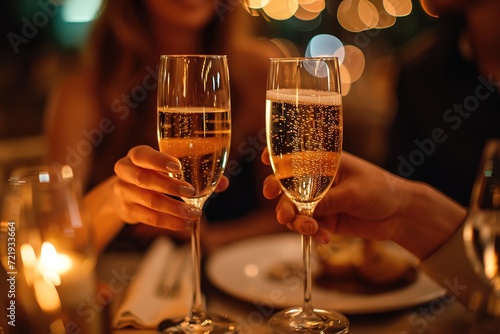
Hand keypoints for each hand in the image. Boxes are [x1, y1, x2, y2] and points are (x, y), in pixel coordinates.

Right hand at [113, 145, 228, 229]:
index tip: (177, 167)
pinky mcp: (127, 210)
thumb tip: (223, 184)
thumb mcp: (168, 168)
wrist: (126, 192)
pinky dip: (168, 222)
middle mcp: (126, 171)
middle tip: (191, 193)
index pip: (143, 155)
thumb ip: (196, 172)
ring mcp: (123, 191)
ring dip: (172, 209)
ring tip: (193, 214)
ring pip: (148, 201)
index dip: (159, 161)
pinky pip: (148, 218)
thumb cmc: (154, 175)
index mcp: (137, 155)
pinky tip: (183, 223)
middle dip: (169, 187)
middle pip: (144, 179)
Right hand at [262, 148, 405, 243]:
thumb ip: (327, 201)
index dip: (277, 156)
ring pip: (295, 211)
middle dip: (280, 200)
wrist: (400, 215)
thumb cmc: (381, 190)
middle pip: (287, 188)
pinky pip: (309, 227)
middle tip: (282, 212)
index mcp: (324, 163)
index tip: (266, 162)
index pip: (295, 155)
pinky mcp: (325, 220)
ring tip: (311, 229)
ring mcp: (319, 201)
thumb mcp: (353, 192)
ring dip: (297, 222)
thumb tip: (304, 211)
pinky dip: (313, 234)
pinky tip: (325, 239)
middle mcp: (317, 181)